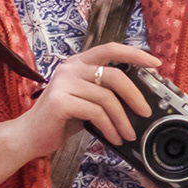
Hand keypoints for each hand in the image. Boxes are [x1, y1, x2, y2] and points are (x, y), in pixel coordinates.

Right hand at [12, 41, 158, 161]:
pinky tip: (114, 138)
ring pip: (107, 98)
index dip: (135, 54)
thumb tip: (141, 98)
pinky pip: (96, 113)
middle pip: (115, 75)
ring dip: (123, 120)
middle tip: (146, 113)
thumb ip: (106, 91)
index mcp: (78, 63)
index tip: (156, 63)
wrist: (31, 135)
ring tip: (128, 134)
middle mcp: (70, 68)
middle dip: (136, 96)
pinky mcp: (60, 101)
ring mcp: (63, 83)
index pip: (110, 49)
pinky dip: (110, 128)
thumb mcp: (88, 99)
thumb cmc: (63, 118)